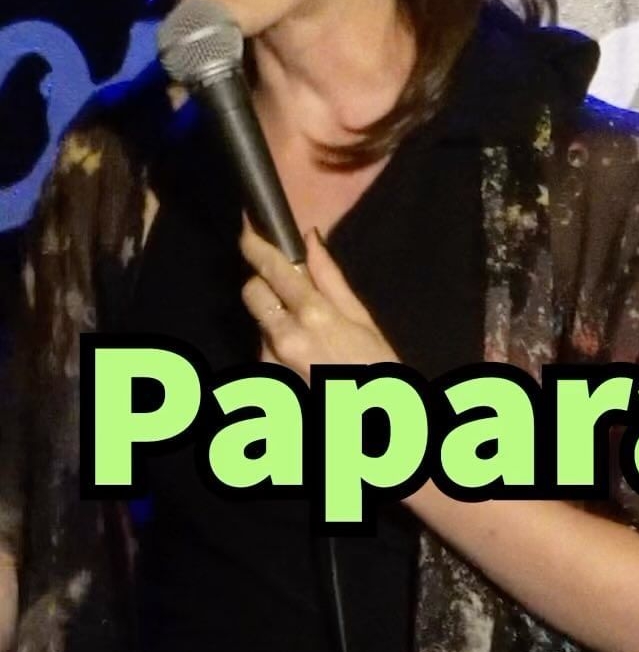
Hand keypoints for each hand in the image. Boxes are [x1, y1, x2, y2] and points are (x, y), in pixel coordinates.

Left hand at [237, 212, 400, 383]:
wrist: (373, 424)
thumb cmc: (379, 369)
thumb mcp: (362, 320)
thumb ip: (330, 279)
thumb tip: (310, 240)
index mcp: (313, 315)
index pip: (271, 268)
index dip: (255, 244)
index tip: (247, 227)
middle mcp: (284, 337)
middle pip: (251, 292)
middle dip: (263, 283)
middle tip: (287, 288)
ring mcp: (271, 362)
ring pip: (259, 323)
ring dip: (274, 319)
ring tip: (310, 337)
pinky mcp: (267, 381)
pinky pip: (265, 349)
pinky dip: (278, 344)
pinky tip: (305, 358)